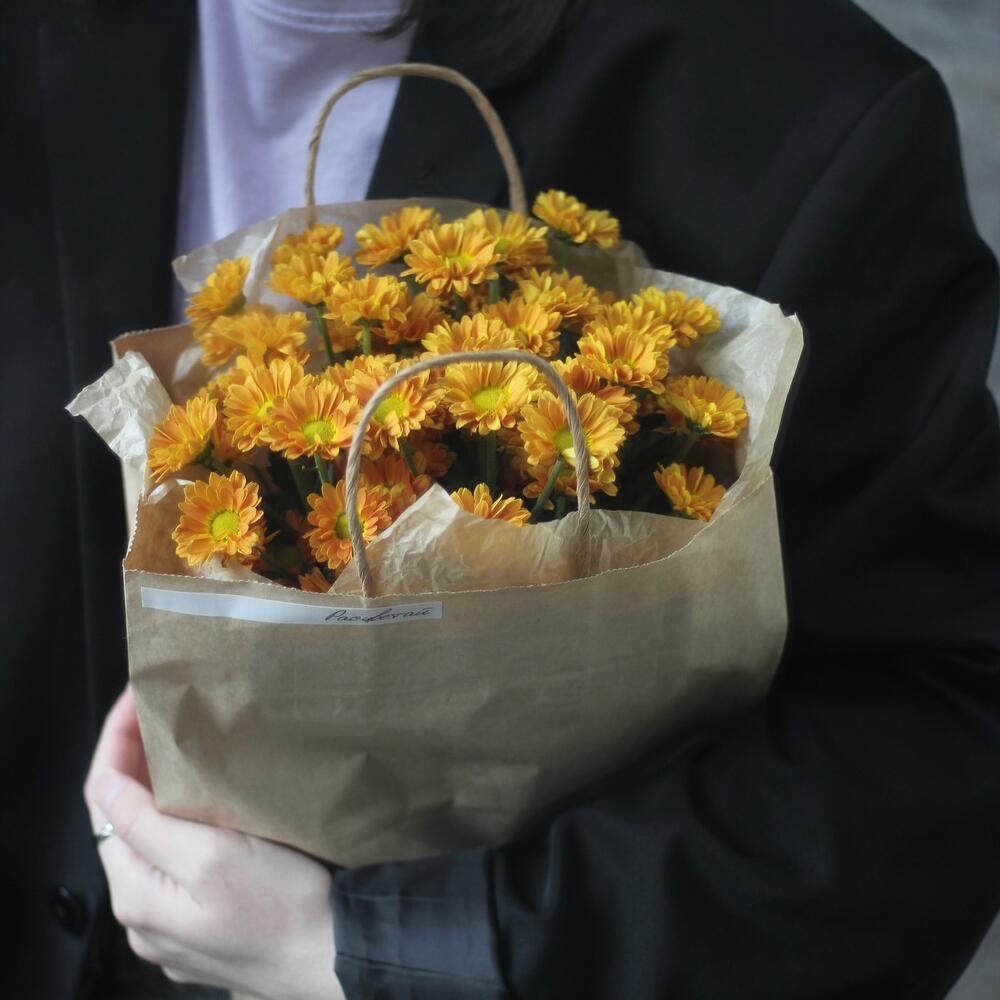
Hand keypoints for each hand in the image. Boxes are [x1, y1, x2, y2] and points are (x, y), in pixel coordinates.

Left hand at [84, 685, 342, 999]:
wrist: (337, 956)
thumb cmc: (284, 909)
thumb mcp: (213, 857)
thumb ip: (148, 824)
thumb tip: (104, 785)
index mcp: (136, 893)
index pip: (103, 797)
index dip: (116, 741)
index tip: (138, 696)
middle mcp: (145, 913)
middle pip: (124, 817)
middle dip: (137, 760)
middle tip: (164, 710)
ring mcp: (175, 922)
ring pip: (153, 838)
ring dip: (161, 790)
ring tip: (186, 743)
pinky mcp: (207, 922)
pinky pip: (180, 860)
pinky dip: (185, 820)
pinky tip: (212, 801)